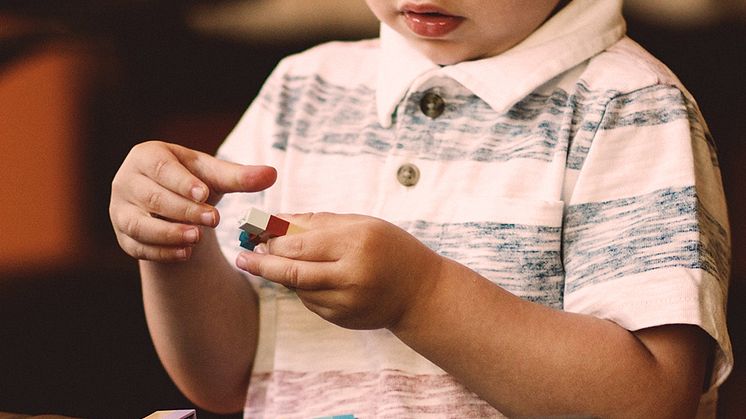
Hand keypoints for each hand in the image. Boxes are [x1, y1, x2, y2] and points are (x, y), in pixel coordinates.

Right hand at [109, 140, 275, 261]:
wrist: (173, 204)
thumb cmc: (194, 182)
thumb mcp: (215, 176)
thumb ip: (240, 176)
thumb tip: (272, 174)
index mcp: (147, 156)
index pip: (161, 168)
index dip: (182, 182)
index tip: (204, 193)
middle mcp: (126, 181)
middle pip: (152, 197)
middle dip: (183, 210)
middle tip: (212, 219)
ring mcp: (119, 210)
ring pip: (139, 224)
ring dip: (168, 233)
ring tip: (196, 239)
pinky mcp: (122, 236)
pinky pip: (137, 246)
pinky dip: (161, 252)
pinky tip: (185, 254)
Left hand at [236, 213, 444, 329]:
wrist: (421, 293)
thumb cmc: (390, 248)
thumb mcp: (361, 224)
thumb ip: (318, 221)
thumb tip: (275, 220)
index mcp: (356, 243)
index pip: (300, 243)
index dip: (272, 239)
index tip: (252, 233)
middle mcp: (351, 275)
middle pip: (291, 272)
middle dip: (262, 263)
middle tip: (244, 256)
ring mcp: (346, 302)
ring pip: (297, 288)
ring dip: (282, 274)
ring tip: (273, 261)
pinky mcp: (342, 319)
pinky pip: (310, 301)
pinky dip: (302, 288)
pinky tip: (309, 277)